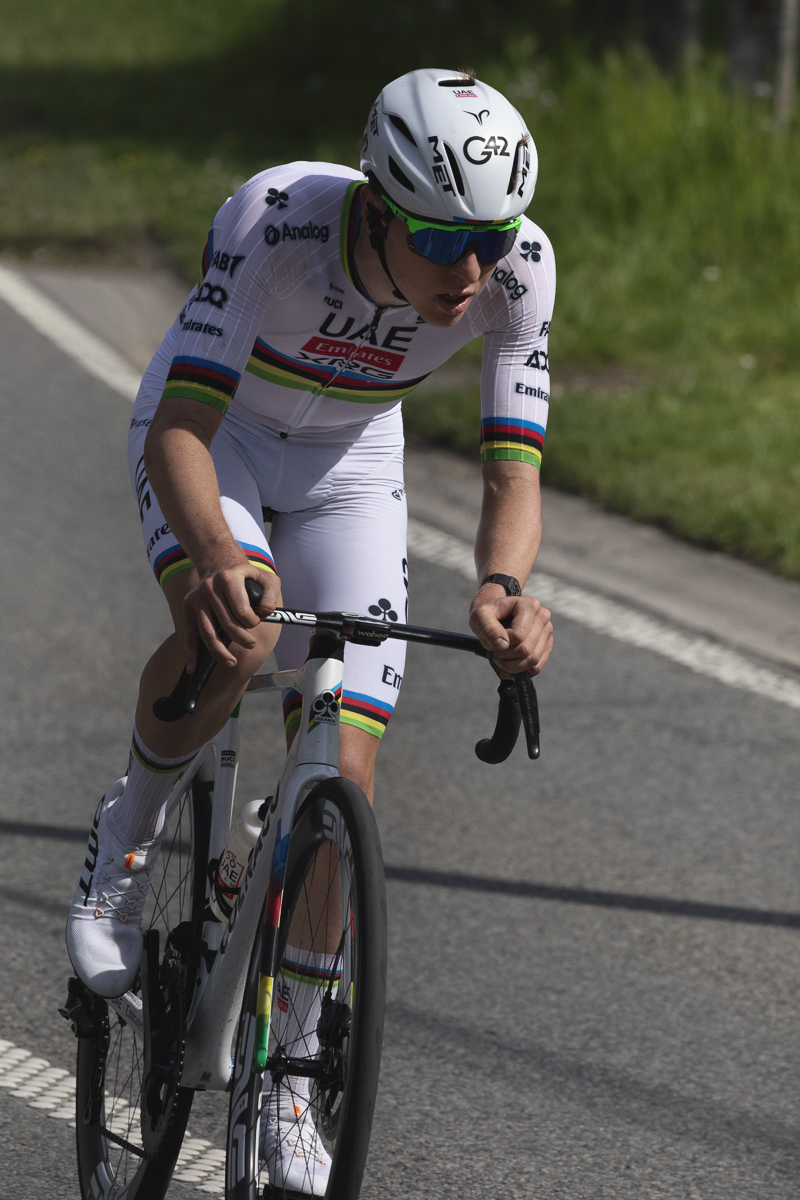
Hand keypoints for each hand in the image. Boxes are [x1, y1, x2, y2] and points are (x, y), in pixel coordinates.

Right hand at [183, 556, 282, 672]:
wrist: (219, 564)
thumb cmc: (246, 576)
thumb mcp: (266, 578)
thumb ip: (270, 596)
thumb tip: (264, 615)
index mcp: (229, 579)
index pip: (241, 611)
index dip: (252, 623)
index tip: (255, 623)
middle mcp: (209, 588)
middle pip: (225, 624)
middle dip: (241, 639)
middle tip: (250, 645)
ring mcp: (196, 599)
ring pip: (207, 633)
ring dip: (219, 652)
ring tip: (231, 663)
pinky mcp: (188, 607)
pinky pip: (189, 634)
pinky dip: (191, 653)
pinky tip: (192, 668)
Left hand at [469, 588, 552, 676]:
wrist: (494, 614)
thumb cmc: (488, 613)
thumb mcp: (480, 615)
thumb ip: (489, 628)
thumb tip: (503, 645)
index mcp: (529, 606)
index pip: (518, 635)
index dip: (503, 642)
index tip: (494, 638)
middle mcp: (542, 617)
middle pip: (526, 650)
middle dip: (506, 655)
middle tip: (495, 650)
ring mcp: (546, 632)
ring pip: (533, 660)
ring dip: (512, 665)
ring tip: (501, 656)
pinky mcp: (546, 645)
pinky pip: (536, 666)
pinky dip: (521, 670)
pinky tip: (509, 666)